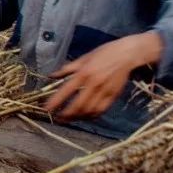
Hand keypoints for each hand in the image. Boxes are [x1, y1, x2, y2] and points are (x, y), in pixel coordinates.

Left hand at [44, 32, 163, 120]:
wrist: (126, 54)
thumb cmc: (103, 53)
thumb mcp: (83, 58)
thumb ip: (67, 69)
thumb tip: (51, 76)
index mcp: (83, 72)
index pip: (66, 91)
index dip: (55, 102)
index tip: (46, 109)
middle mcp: (93, 83)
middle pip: (78, 105)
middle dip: (66, 115)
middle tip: (57, 119)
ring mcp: (104, 91)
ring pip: (89, 110)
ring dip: (77, 117)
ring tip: (69, 119)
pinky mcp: (113, 96)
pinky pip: (101, 110)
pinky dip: (91, 116)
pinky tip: (84, 117)